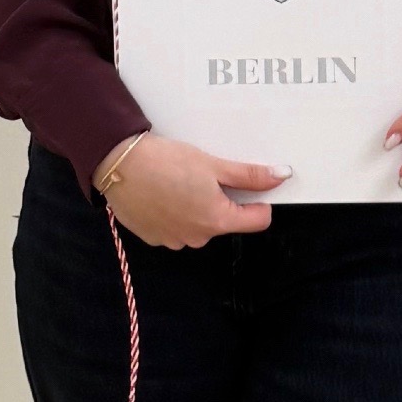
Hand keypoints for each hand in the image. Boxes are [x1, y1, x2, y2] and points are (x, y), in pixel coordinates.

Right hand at [97, 134, 289, 248]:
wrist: (119, 164)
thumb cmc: (166, 162)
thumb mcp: (213, 164)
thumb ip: (249, 176)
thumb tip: (282, 176)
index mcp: (217, 220)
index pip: (257, 220)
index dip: (259, 200)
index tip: (248, 184)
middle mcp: (198, 237)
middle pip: (224, 220)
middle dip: (220, 199)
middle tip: (202, 174)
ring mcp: (174, 240)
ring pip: (198, 223)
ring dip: (195, 206)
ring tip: (177, 181)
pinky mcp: (153, 237)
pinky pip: (174, 226)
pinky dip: (173, 212)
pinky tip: (161, 192)